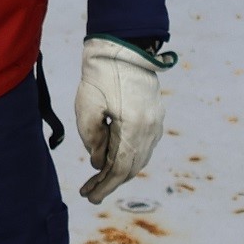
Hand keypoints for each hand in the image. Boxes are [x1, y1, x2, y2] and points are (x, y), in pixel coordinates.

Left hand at [75, 36, 170, 203]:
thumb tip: (99, 163)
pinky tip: (114, 160)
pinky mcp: (155, 118)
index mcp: (134, 128)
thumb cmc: (101, 73)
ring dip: (119, 171)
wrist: (124, 47)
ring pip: (138, 159)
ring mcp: (156, 125)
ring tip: (100, 180)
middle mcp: (150, 131)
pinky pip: (142, 147)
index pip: (119, 168)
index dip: (104, 186)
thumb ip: (92, 139)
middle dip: (110, 183)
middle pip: (131, 168)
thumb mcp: (87, 107)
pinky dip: (128, 158)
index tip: (89, 196)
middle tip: (91, 193)